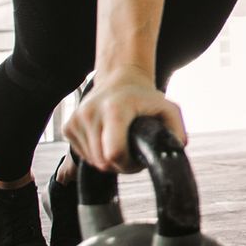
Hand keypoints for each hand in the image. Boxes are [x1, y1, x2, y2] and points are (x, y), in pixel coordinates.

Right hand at [66, 71, 183, 171]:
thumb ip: (176, 130)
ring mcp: (76, 120)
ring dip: (107, 160)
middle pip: (102, 162)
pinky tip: (106, 139)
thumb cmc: (144, 97)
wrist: (119, 80)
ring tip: (120, 142)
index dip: (128, 165)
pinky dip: (96, 154)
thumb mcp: (168, 109)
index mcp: (114, 109)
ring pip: (92, 162)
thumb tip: (177, 148)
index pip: (114, 154)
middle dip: (120, 164)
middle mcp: (90, 113)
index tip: (137, 159)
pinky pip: (82, 155)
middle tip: (131, 151)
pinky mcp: (68, 126)